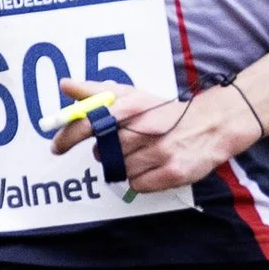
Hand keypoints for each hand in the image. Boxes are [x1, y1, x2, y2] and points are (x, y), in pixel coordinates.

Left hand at [49, 78, 259, 193]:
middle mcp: (146, 128)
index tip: (56, 147)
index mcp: (134, 107)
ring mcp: (160, 153)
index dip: (69, 136)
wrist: (211, 125)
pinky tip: (152, 166)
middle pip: (104, 152)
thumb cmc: (165, 111)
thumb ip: (97, 92)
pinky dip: (140, 179)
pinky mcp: (171, 173)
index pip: (91, 122)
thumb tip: (64, 84)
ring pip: (120, 170)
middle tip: (122, 145)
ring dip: (125, 165)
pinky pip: (137, 185)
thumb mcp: (133, 96)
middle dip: (108, 151)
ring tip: (143, 153)